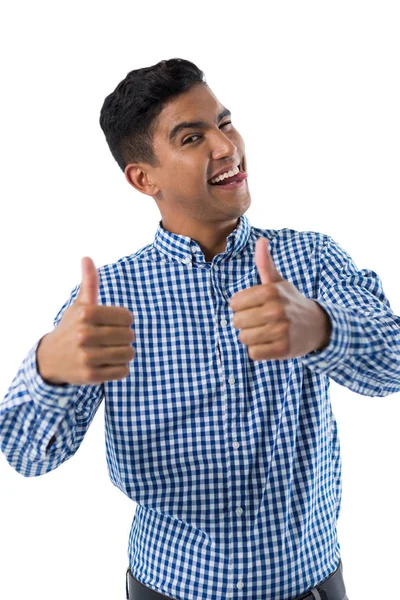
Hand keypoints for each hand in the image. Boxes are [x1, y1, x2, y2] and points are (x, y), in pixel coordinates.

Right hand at [37, 257, 135, 384]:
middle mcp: (84, 334)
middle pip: (129, 336)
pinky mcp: (90, 376)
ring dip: (123, 354)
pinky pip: (123, 371)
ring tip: (110, 352)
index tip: (114, 323)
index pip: (127, 317)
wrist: (50, 359)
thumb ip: (89, 283)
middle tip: (112, 340)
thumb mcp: (80, 305)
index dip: (124, 321)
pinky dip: (119, 369)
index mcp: (85, 314)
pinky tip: (107, 364)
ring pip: (128, 354)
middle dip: (124, 338)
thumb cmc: (71, 327)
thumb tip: (87, 258)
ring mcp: (86, 357)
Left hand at [229, 238, 330, 360]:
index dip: (241, 307)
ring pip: (244, 338)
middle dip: (245, 323)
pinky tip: (271, 343)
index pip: (235, 303)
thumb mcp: (279, 282)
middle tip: (261, 321)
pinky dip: (259, 350)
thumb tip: (261, 240)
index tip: (254, 306)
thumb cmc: (291, 302)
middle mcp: (276, 310)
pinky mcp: (283, 349)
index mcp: (271, 291)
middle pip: (237, 322)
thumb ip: (265, 264)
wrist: (318, 326)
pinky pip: (254, 353)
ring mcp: (281, 330)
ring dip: (252, 337)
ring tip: (266, 332)